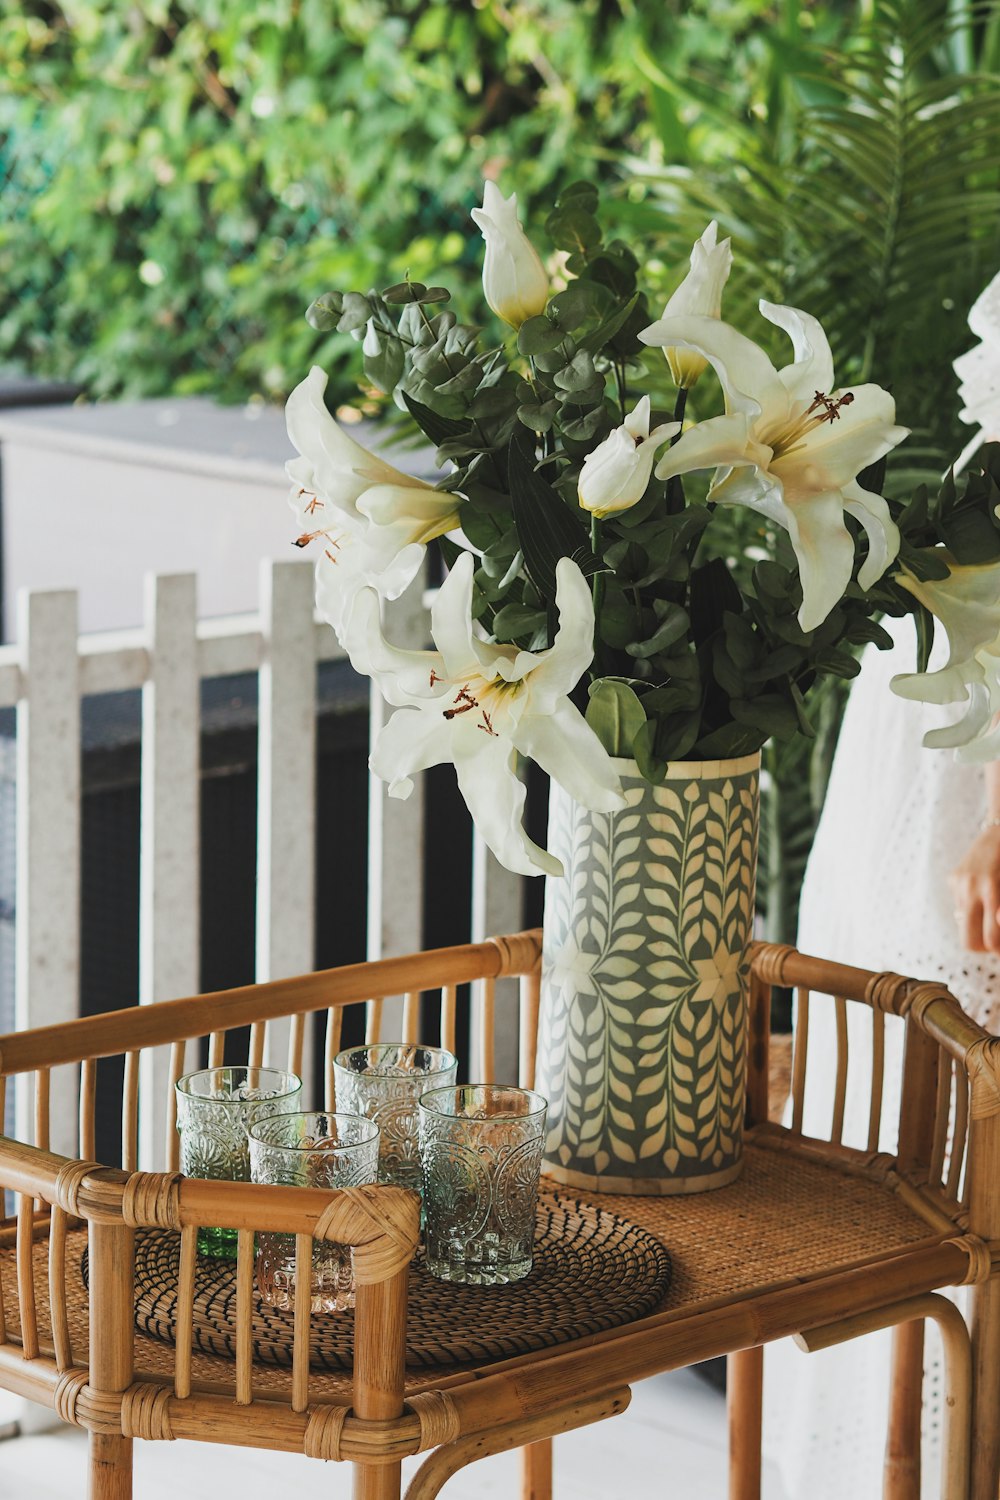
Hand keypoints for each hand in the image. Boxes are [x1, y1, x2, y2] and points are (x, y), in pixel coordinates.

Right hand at [950, 825, 999, 950]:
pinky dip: (972, 905)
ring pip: (964, 923)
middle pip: (969, 941)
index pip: (990, 940)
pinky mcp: (952, 878)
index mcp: (991, 889)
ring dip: (978, 923)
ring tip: (991, 907)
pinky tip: (982, 890)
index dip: (997, 948)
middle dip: (983, 946)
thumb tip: (996, 921)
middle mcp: (970, 889)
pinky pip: (960, 904)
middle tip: (995, 938)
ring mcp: (958, 884)